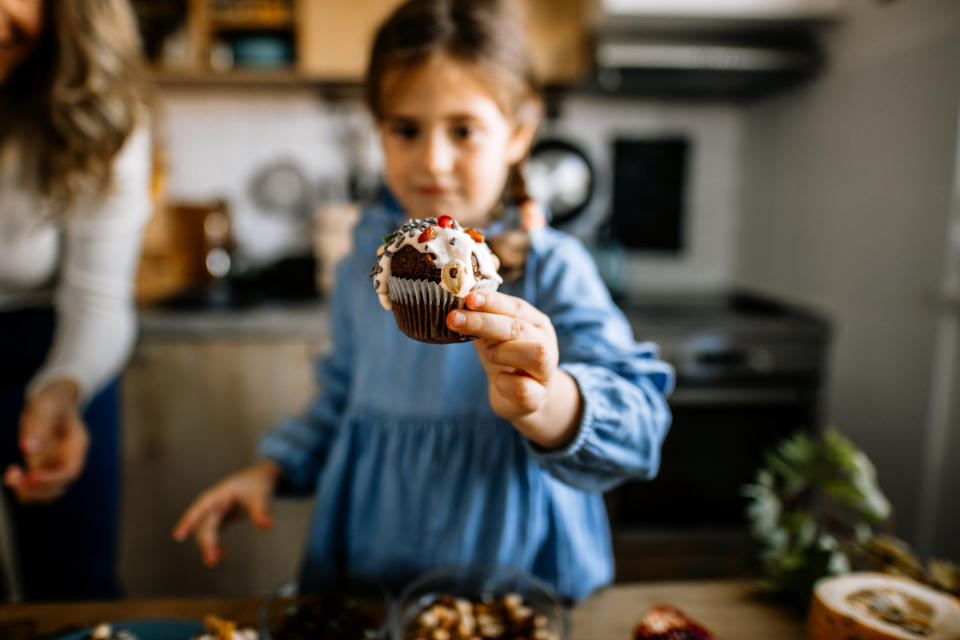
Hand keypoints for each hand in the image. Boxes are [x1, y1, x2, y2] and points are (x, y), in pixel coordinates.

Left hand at [4, 379, 88, 503]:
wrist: (52, 402)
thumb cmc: (51, 403)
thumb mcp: (45, 408)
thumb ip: (39, 426)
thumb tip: (27, 448)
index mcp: (77, 446)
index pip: (70, 471)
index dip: (52, 479)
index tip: (30, 476)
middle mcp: (69, 460)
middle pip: (59, 487)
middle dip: (35, 487)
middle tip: (12, 474)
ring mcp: (56, 466)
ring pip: (46, 492)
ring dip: (27, 491)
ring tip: (10, 474)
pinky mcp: (43, 468)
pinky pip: (35, 488)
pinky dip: (22, 488)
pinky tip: (11, 473)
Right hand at [172, 460, 279, 566]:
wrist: (259, 478)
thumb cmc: (256, 483)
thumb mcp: (260, 495)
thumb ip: (260, 511)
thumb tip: (267, 526)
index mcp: (218, 494)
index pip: (200, 508)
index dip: (188, 521)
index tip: (178, 536)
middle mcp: (212, 503)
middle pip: (203, 525)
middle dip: (206, 542)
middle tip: (212, 560)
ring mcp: (214, 511)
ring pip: (205, 531)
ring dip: (209, 545)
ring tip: (215, 560)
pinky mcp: (219, 519)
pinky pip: (212, 534)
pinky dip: (215, 544)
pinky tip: (223, 553)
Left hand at [447, 291, 581, 447]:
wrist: (525, 396)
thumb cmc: (507, 358)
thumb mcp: (494, 337)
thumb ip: (481, 322)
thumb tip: (454, 308)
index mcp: (535, 323)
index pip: (516, 307)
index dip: (492, 302)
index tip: (468, 298)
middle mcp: (545, 343)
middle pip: (520, 328)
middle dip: (484, 322)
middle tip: (454, 319)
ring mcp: (545, 372)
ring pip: (536, 354)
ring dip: (504, 351)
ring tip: (487, 353)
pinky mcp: (537, 398)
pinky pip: (525, 389)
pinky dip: (507, 383)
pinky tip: (498, 380)